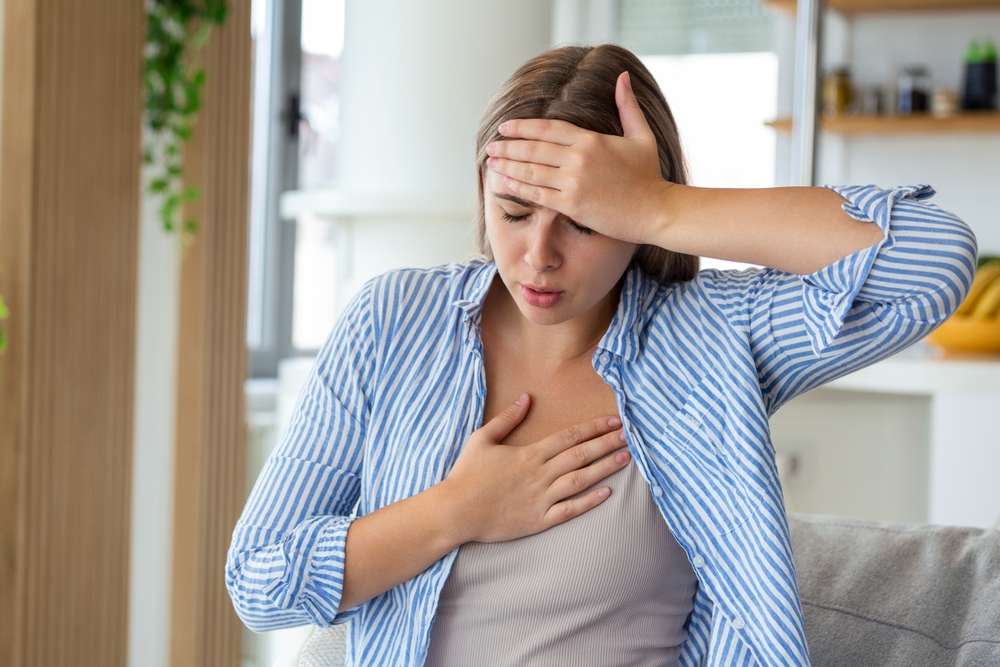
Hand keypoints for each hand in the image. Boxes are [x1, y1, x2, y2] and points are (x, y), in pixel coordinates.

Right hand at [440, 394, 631, 544]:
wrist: (455, 512)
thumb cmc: (466, 474)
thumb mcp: (482, 439)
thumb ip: (507, 418)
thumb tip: (527, 397)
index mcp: (529, 454)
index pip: (569, 436)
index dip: (594, 427)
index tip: (613, 420)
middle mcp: (540, 474)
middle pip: (581, 455)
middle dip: (607, 443)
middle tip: (630, 435)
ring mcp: (541, 498)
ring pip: (581, 481)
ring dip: (605, 468)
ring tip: (625, 459)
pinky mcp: (539, 521)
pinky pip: (569, 510)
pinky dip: (589, 502)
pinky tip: (606, 493)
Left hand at [485, 71, 671, 244]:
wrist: (656, 210)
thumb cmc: (649, 176)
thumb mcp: (641, 135)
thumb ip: (628, 106)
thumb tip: (623, 77)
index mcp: (591, 140)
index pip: (548, 128)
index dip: (523, 127)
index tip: (505, 127)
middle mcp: (578, 158)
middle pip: (533, 149)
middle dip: (508, 147)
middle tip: (490, 147)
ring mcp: (573, 182)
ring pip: (531, 171)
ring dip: (508, 167)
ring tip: (491, 164)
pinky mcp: (572, 205)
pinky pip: (537, 195)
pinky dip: (519, 188)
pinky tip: (505, 184)